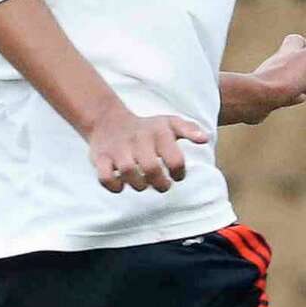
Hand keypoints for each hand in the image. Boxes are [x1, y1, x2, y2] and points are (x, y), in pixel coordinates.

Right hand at [87, 104, 209, 194]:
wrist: (107, 120)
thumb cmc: (146, 128)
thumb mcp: (169, 123)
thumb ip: (189, 129)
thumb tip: (204, 139)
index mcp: (158, 132)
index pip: (175, 159)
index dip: (179, 173)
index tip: (177, 175)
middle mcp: (138, 140)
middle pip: (151, 169)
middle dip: (160, 184)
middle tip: (162, 185)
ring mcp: (118, 149)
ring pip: (129, 173)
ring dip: (139, 185)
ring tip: (143, 183)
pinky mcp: (100, 158)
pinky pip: (105, 178)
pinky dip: (115, 186)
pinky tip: (122, 184)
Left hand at [227, 35, 305, 125]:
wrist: (257, 98)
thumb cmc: (285, 77)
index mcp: (287, 51)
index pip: (296, 41)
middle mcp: (276, 64)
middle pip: (294, 62)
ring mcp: (269, 80)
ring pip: (289, 80)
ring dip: (304, 84)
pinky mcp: (263, 97)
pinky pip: (281, 95)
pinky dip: (293, 95)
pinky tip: (298, 98)